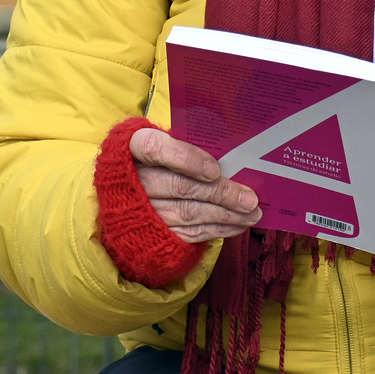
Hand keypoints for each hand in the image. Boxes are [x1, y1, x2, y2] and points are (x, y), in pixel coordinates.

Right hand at [129, 127, 261, 243]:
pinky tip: (237, 225)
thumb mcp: (161, 140)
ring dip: (224, 215)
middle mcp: (134, 180)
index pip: (155, 149)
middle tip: (249, 198)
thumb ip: (187, 143)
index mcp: (132, 146)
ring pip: (188, 213)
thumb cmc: (154, 157)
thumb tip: (230, 153)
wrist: (123, 190)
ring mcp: (141, 209)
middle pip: (180, 186)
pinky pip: (188, 232)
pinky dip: (216, 229)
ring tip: (251, 213)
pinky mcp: (153, 231)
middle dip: (219, 193)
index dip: (186, 159)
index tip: (215, 169)